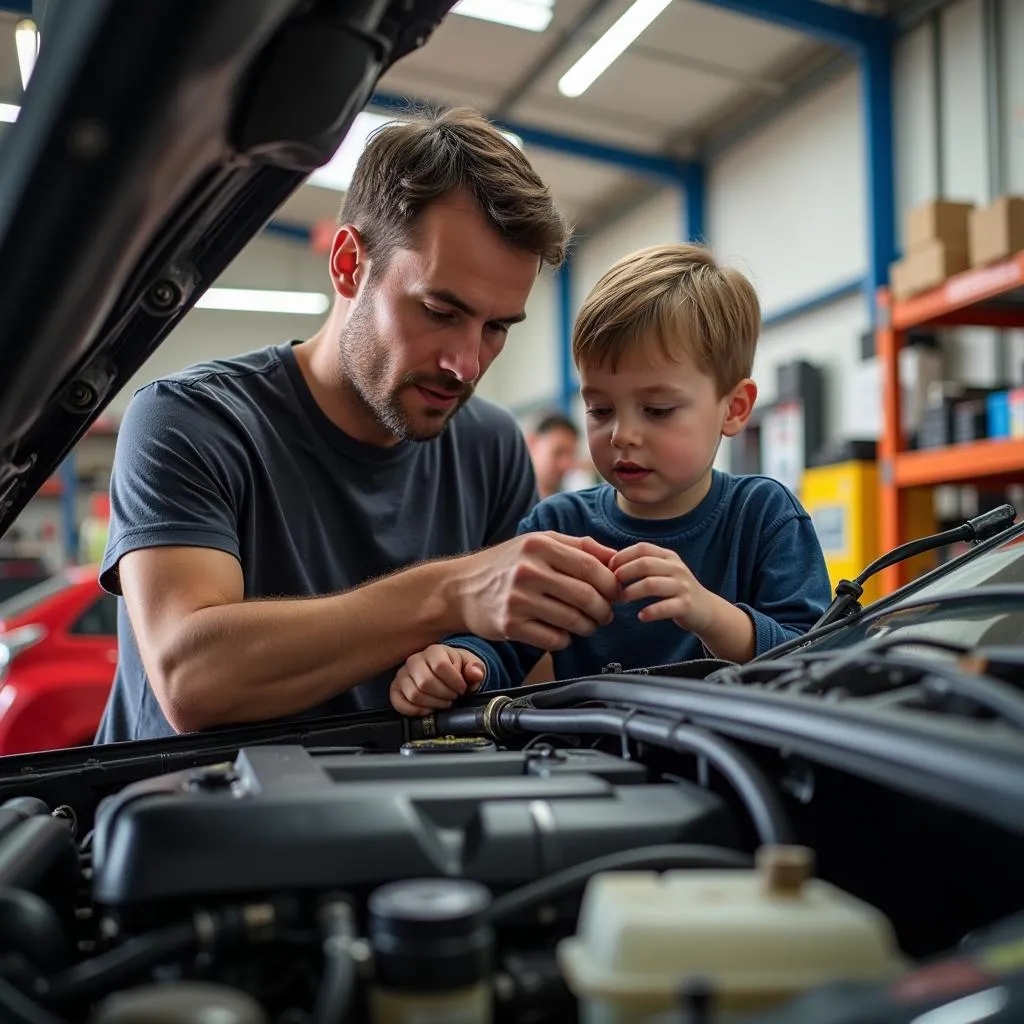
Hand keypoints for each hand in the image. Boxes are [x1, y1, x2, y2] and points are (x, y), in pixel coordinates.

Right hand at [390, 644, 485, 716]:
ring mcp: (402, 674)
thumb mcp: (470, 665)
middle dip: (444, 695)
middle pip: (426, 682)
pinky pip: (399, 703)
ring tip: (443, 702)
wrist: (442, 670)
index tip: (462, 688)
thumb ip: (475, 668)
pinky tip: (429, 708)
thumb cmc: (456, 667)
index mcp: (434, 651)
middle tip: (453, 697)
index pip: (441, 666)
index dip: (455, 682)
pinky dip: (416, 711)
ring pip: (414, 695)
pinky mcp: (395, 688)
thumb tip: (475, 674)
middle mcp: (414, 660)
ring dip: (433, 704)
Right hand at [454, 532, 620, 649]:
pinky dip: (565, 639)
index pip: (591, 567)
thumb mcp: (539, 543)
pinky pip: (553, 639)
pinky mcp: (509, 626)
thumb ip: (579, 547)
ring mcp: (517, 599)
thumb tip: (619, 559)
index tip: (616, 594)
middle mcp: (527, 570)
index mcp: (539, 545)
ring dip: (588, 627)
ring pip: (573, 620)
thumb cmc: (507, 564)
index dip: (611, 584)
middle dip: (603, 609)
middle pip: (586, 596)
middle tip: (605, 614)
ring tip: (587, 624)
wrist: (460, 588)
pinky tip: (562, 632)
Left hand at [610, 543, 712, 633]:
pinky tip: (641, 616)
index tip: (609, 568)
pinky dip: (650, 612)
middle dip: (624, 573)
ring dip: (632, 592)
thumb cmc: (675, 590)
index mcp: (668, 557)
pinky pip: (664, 607)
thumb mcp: (663, 571)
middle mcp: (676, 568)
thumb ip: (643, 564)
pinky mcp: (686, 605)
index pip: (642, 548)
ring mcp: (682, 586)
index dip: (622, 556)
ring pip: (651, 584)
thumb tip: (609, 561)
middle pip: (645, 564)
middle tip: (611, 585)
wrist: (706, 609)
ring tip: (621, 599)